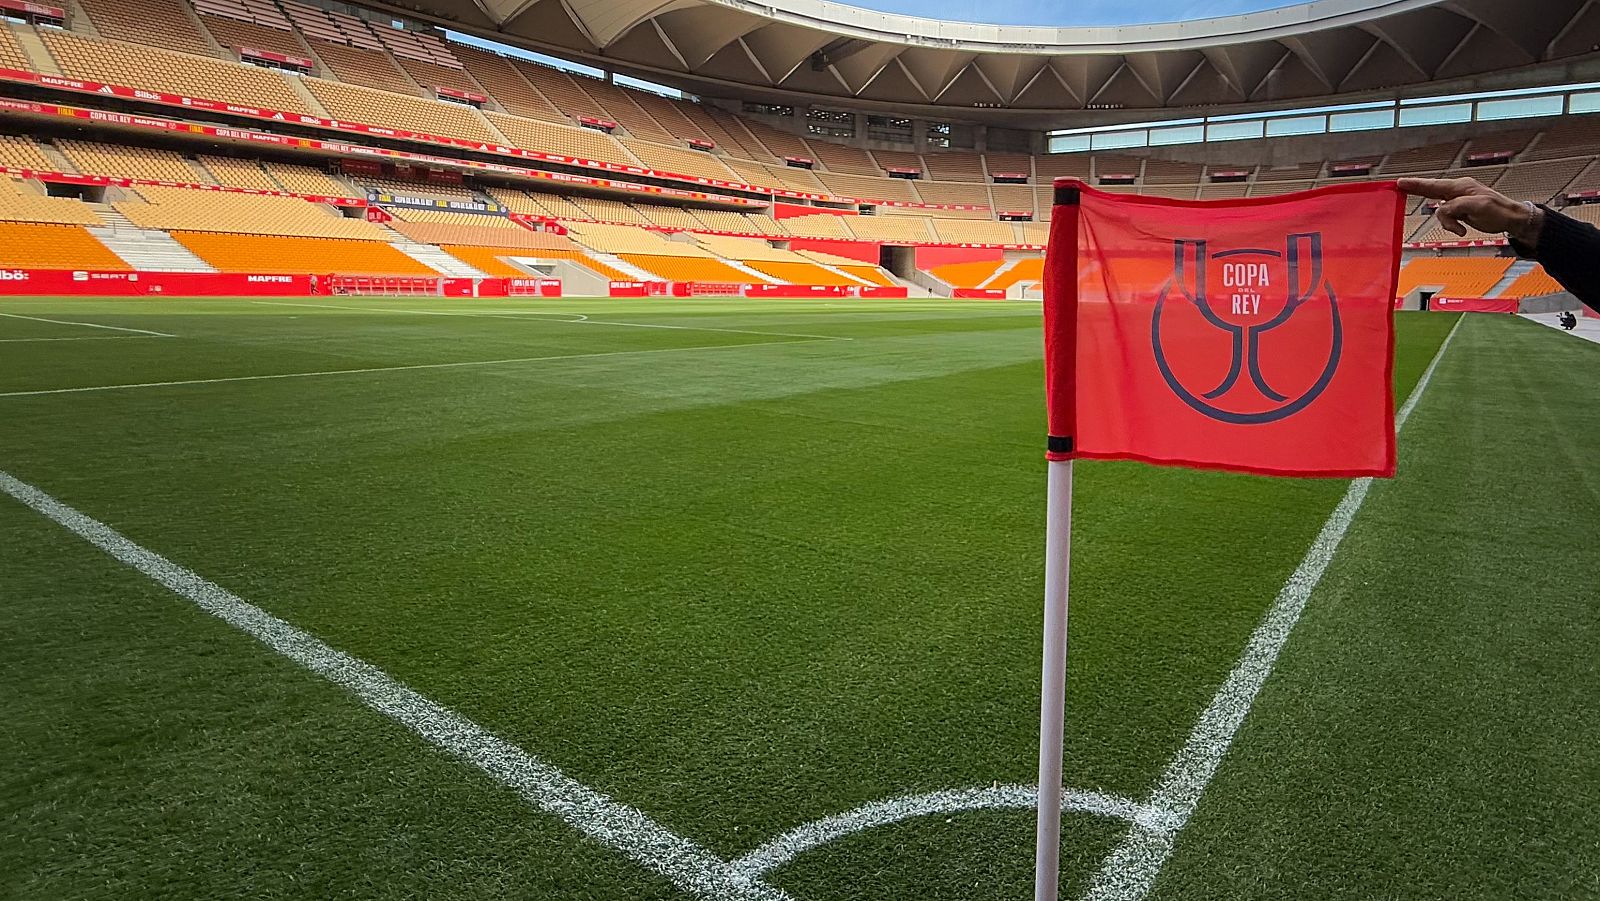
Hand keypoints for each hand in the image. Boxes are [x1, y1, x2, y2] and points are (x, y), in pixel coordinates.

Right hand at [1397, 177, 1542, 245]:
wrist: (1512, 219)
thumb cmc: (1499, 211)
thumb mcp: (1477, 207)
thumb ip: (1456, 206)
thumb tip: (1442, 209)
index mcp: (1461, 187)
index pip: (1434, 185)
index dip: (1416, 184)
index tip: (1400, 183)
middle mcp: (1458, 191)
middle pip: (1431, 191)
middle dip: (1417, 191)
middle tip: (1400, 187)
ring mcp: (1458, 201)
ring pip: (1440, 211)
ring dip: (1447, 222)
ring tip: (1460, 228)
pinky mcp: (1460, 211)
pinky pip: (1447, 218)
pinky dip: (1451, 225)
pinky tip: (1462, 228)